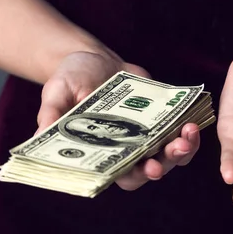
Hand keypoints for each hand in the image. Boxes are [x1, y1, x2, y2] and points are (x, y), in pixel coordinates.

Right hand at [36, 51, 200, 190]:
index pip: (120, 175)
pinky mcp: (162, 120)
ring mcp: (146, 136)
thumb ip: (51, 112)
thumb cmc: (70, 79)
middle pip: (150, 169)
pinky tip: (193, 121)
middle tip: (175, 149)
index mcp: (102, 151)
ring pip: (169, 155)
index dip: (136, 175)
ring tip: (188, 133)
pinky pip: (180, 133)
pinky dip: (189, 132)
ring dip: (183, 149)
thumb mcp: (57, 91)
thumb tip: (39, 135)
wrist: (93, 59)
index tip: (149, 168)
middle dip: (166, 163)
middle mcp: (126, 149)